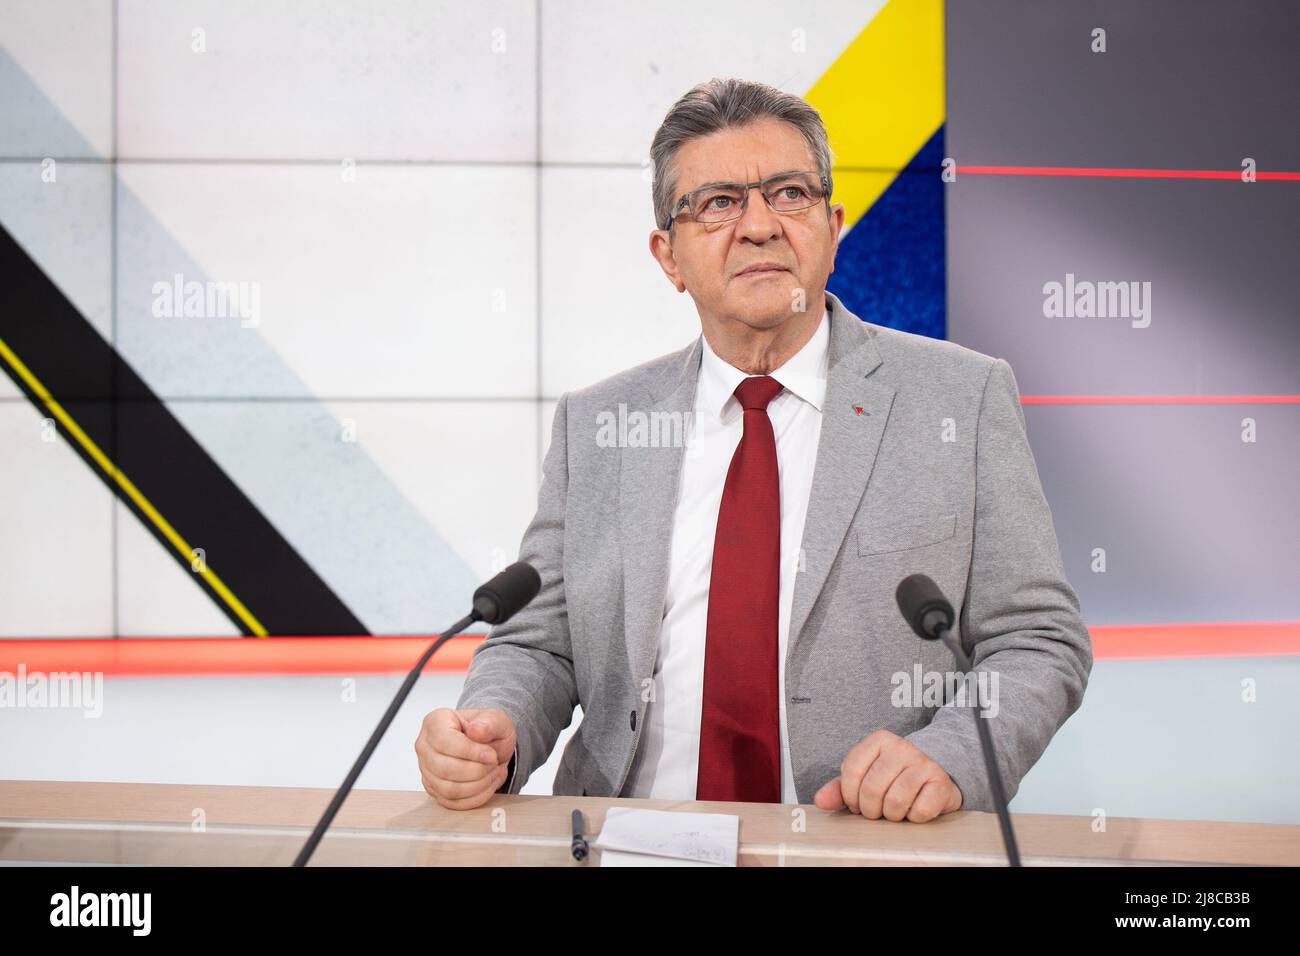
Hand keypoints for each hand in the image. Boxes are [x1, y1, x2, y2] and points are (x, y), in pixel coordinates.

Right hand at [415, 707, 515, 809]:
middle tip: (494, 764)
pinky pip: (452, 802)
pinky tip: (488, 784)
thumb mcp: (496, 719)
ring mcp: (426, 769)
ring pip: (448, 789)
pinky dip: (475, 797)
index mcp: (435, 722)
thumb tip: (476, 730)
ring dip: (478, 785)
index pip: (445, 741)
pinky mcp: (434, 789)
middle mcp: (425, 746)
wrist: (488, 744)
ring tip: (493, 773)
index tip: (491, 755)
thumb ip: (489, 723)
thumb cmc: (488, 729)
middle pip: (444, 768)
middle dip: (476, 770)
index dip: (470, 752)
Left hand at [814, 729, 961, 822]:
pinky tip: (914, 809)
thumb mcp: (865, 778)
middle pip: (872, 789)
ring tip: (894, 810)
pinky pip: (920, 810)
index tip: (856, 804)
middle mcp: (902, 747)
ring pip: (896, 801)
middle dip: (870, 810)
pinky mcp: (941, 782)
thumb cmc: (895, 778)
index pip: (851, 771)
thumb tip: (820, 800)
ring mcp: (923, 763)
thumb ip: (840, 788)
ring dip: (892, 815)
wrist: (935, 776)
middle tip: (876, 811)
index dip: (850, 796)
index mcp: (878, 740)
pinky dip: (914, 817)